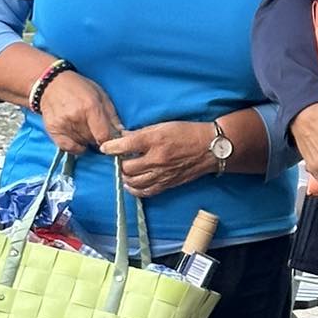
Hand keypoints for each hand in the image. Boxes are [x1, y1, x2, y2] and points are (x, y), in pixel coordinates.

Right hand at [36, 71, 122, 155]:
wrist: (52, 84)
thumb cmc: (79, 88)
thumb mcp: (101, 95)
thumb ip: (112, 115)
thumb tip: (122, 133)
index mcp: (91, 107)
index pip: (103, 135)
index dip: (109, 141)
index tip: (111, 140)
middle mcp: (76, 117)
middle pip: (93, 140)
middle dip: (98, 138)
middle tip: (96, 130)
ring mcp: (63, 124)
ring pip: (81, 143)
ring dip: (86, 140)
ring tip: (84, 128)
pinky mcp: (52, 129)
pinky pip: (68, 148)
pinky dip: (75, 147)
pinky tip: (78, 140)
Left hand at [101, 121, 215, 198]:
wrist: (211, 148)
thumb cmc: (188, 133)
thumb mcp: (163, 126)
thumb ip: (142, 133)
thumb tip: (123, 138)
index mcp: (154, 139)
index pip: (124, 146)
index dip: (110, 147)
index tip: (106, 147)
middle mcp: (156, 158)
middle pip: (126, 167)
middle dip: (119, 163)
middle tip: (120, 159)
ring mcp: (162, 173)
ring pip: (133, 181)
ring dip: (126, 177)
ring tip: (125, 171)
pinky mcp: (168, 183)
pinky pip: (146, 191)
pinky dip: (135, 190)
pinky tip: (132, 185)